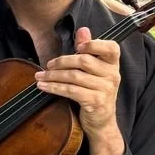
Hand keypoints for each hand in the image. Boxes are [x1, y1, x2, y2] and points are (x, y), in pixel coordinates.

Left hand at [36, 26, 123, 154]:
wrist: (102, 123)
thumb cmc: (96, 94)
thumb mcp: (95, 72)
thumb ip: (89, 51)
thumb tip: (83, 30)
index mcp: (113, 65)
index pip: (111, 48)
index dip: (94, 44)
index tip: (78, 46)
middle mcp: (112, 76)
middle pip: (84, 61)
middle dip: (62, 61)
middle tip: (48, 64)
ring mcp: (105, 90)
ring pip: (74, 76)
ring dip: (53, 75)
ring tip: (40, 76)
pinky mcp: (95, 102)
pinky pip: (71, 91)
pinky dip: (54, 87)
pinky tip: (44, 86)